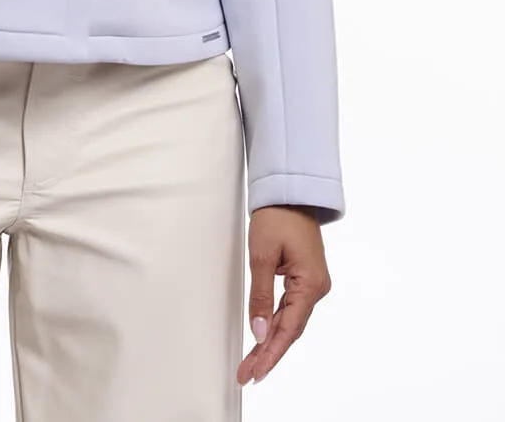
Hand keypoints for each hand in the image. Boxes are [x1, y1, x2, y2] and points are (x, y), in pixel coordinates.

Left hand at [237, 205, 331, 386]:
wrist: (289, 190)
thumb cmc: (277, 216)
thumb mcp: (262, 255)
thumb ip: (260, 296)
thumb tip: (258, 330)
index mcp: (310, 284)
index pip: (288, 329)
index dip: (270, 353)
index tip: (255, 372)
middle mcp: (316, 287)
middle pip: (290, 330)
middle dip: (268, 353)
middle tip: (248, 374)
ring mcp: (312, 283)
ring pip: (289, 321)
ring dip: (270, 341)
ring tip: (251, 362)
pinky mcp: (304, 278)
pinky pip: (290, 308)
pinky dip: (275, 323)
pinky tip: (263, 338)